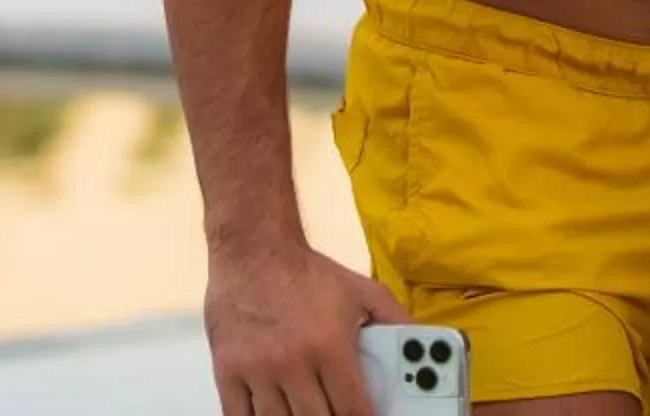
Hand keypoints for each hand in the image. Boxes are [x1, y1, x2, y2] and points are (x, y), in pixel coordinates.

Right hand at [202, 236, 404, 415]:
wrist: (254, 249)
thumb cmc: (307, 272)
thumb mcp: (361, 290)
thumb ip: (394, 319)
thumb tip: (421, 343)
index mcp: (330, 345)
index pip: (353, 408)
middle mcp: (294, 361)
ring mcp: (258, 369)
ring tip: (309, 414)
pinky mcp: (228, 370)